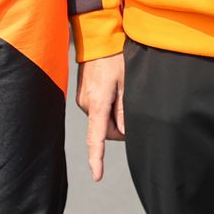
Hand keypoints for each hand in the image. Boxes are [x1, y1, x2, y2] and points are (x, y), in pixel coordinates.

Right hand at [74, 53, 125, 181]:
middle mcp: (86, 105)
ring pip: (102, 120)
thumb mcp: (126, 82)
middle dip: (119, 126)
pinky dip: (108, 106)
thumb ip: (125, 109)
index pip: (96, 138)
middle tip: (131, 105)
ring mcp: (83, 100)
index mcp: (97, 104)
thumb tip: (123, 132)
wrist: (96, 37)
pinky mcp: (83, 95)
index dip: (96, 159)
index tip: (97, 176)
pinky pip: (98, 110)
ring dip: (114, 114)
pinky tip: (114, 89)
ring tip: (121, 90)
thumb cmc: (114, 58)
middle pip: (106, 130)